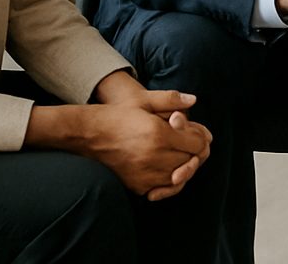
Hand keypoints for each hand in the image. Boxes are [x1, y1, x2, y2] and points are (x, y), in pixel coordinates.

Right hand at [79, 101, 213, 198]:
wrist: (88, 134)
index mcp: (159, 134)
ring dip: (183, 164)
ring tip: (177, 152)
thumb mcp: (144, 101)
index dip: (199, 136)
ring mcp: (145, 174)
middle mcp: (154, 157)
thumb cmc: (118, 115)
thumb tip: (193, 100)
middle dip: (193, 150)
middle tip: (188, 141)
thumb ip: (171, 99)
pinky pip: (164, 187)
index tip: (194, 131)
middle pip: (190, 160)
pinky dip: (169, 178)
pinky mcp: (137, 185)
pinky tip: (165, 165)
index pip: (196, 143)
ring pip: (180, 176)